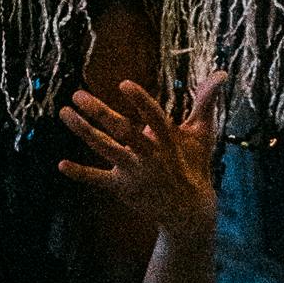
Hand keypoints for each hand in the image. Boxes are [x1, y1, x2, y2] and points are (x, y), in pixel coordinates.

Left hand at [59, 75, 222, 248]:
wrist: (189, 210)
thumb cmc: (195, 163)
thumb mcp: (203, 133)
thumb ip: (206, 100)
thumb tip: (222, 72)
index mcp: (169, 139)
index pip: (154, 117)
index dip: (140, 101)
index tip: (124, 84)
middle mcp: (151, 155)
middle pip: (123, 132)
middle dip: (100, 113)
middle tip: (78, 94)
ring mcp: (135, 172)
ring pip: (106, 149)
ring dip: (83, 131)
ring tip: (64, 112)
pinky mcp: (123, 187)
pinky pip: (99, 180)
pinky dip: (81, 173)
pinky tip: (61, 164)